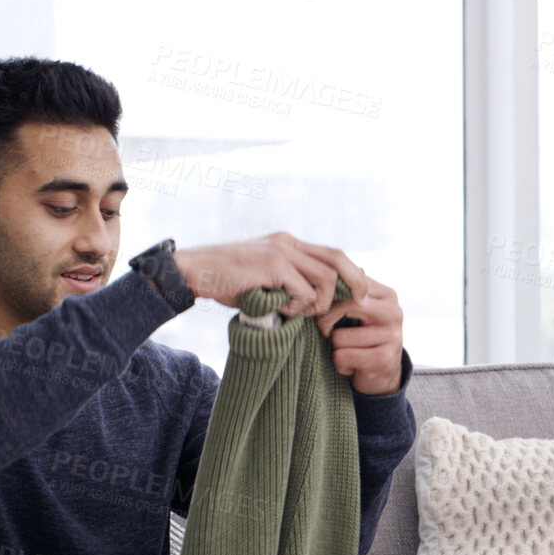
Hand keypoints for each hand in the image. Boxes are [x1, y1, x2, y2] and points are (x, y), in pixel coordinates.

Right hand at [171, 232, 371, 318]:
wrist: (194, 272)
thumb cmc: (226, 282)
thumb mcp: (264, 281)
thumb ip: (288, 285)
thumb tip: (312, 304)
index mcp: (288, 244)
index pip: (331, 253)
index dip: (349, 273)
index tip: (357, 293)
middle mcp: (288, 242)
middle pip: (338, 257)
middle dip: (355, 281)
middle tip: (360, 302)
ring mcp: (281, 251)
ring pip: (325, 276)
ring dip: (319, 301)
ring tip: (300, 312)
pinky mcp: (272, 264)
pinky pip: (302, 290)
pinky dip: (298, 306)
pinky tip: (281, 310)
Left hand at [315, 280, 405, 395]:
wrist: (384, 375)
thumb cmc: (364, 339)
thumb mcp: (359, 312)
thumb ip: (347, 295)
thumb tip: (317, 285)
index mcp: (387, 296)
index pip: (349, 286)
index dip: (328, 299)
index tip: (320, 311)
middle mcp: (394, 313)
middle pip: (345, 306)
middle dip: (326, 321)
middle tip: (325, 331)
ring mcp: (392, 336)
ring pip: (339, 337)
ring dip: (336, 348)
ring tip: (347, 352)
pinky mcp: (384, 359)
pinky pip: (343, 356)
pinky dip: (340, 364)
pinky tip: (351, 366)